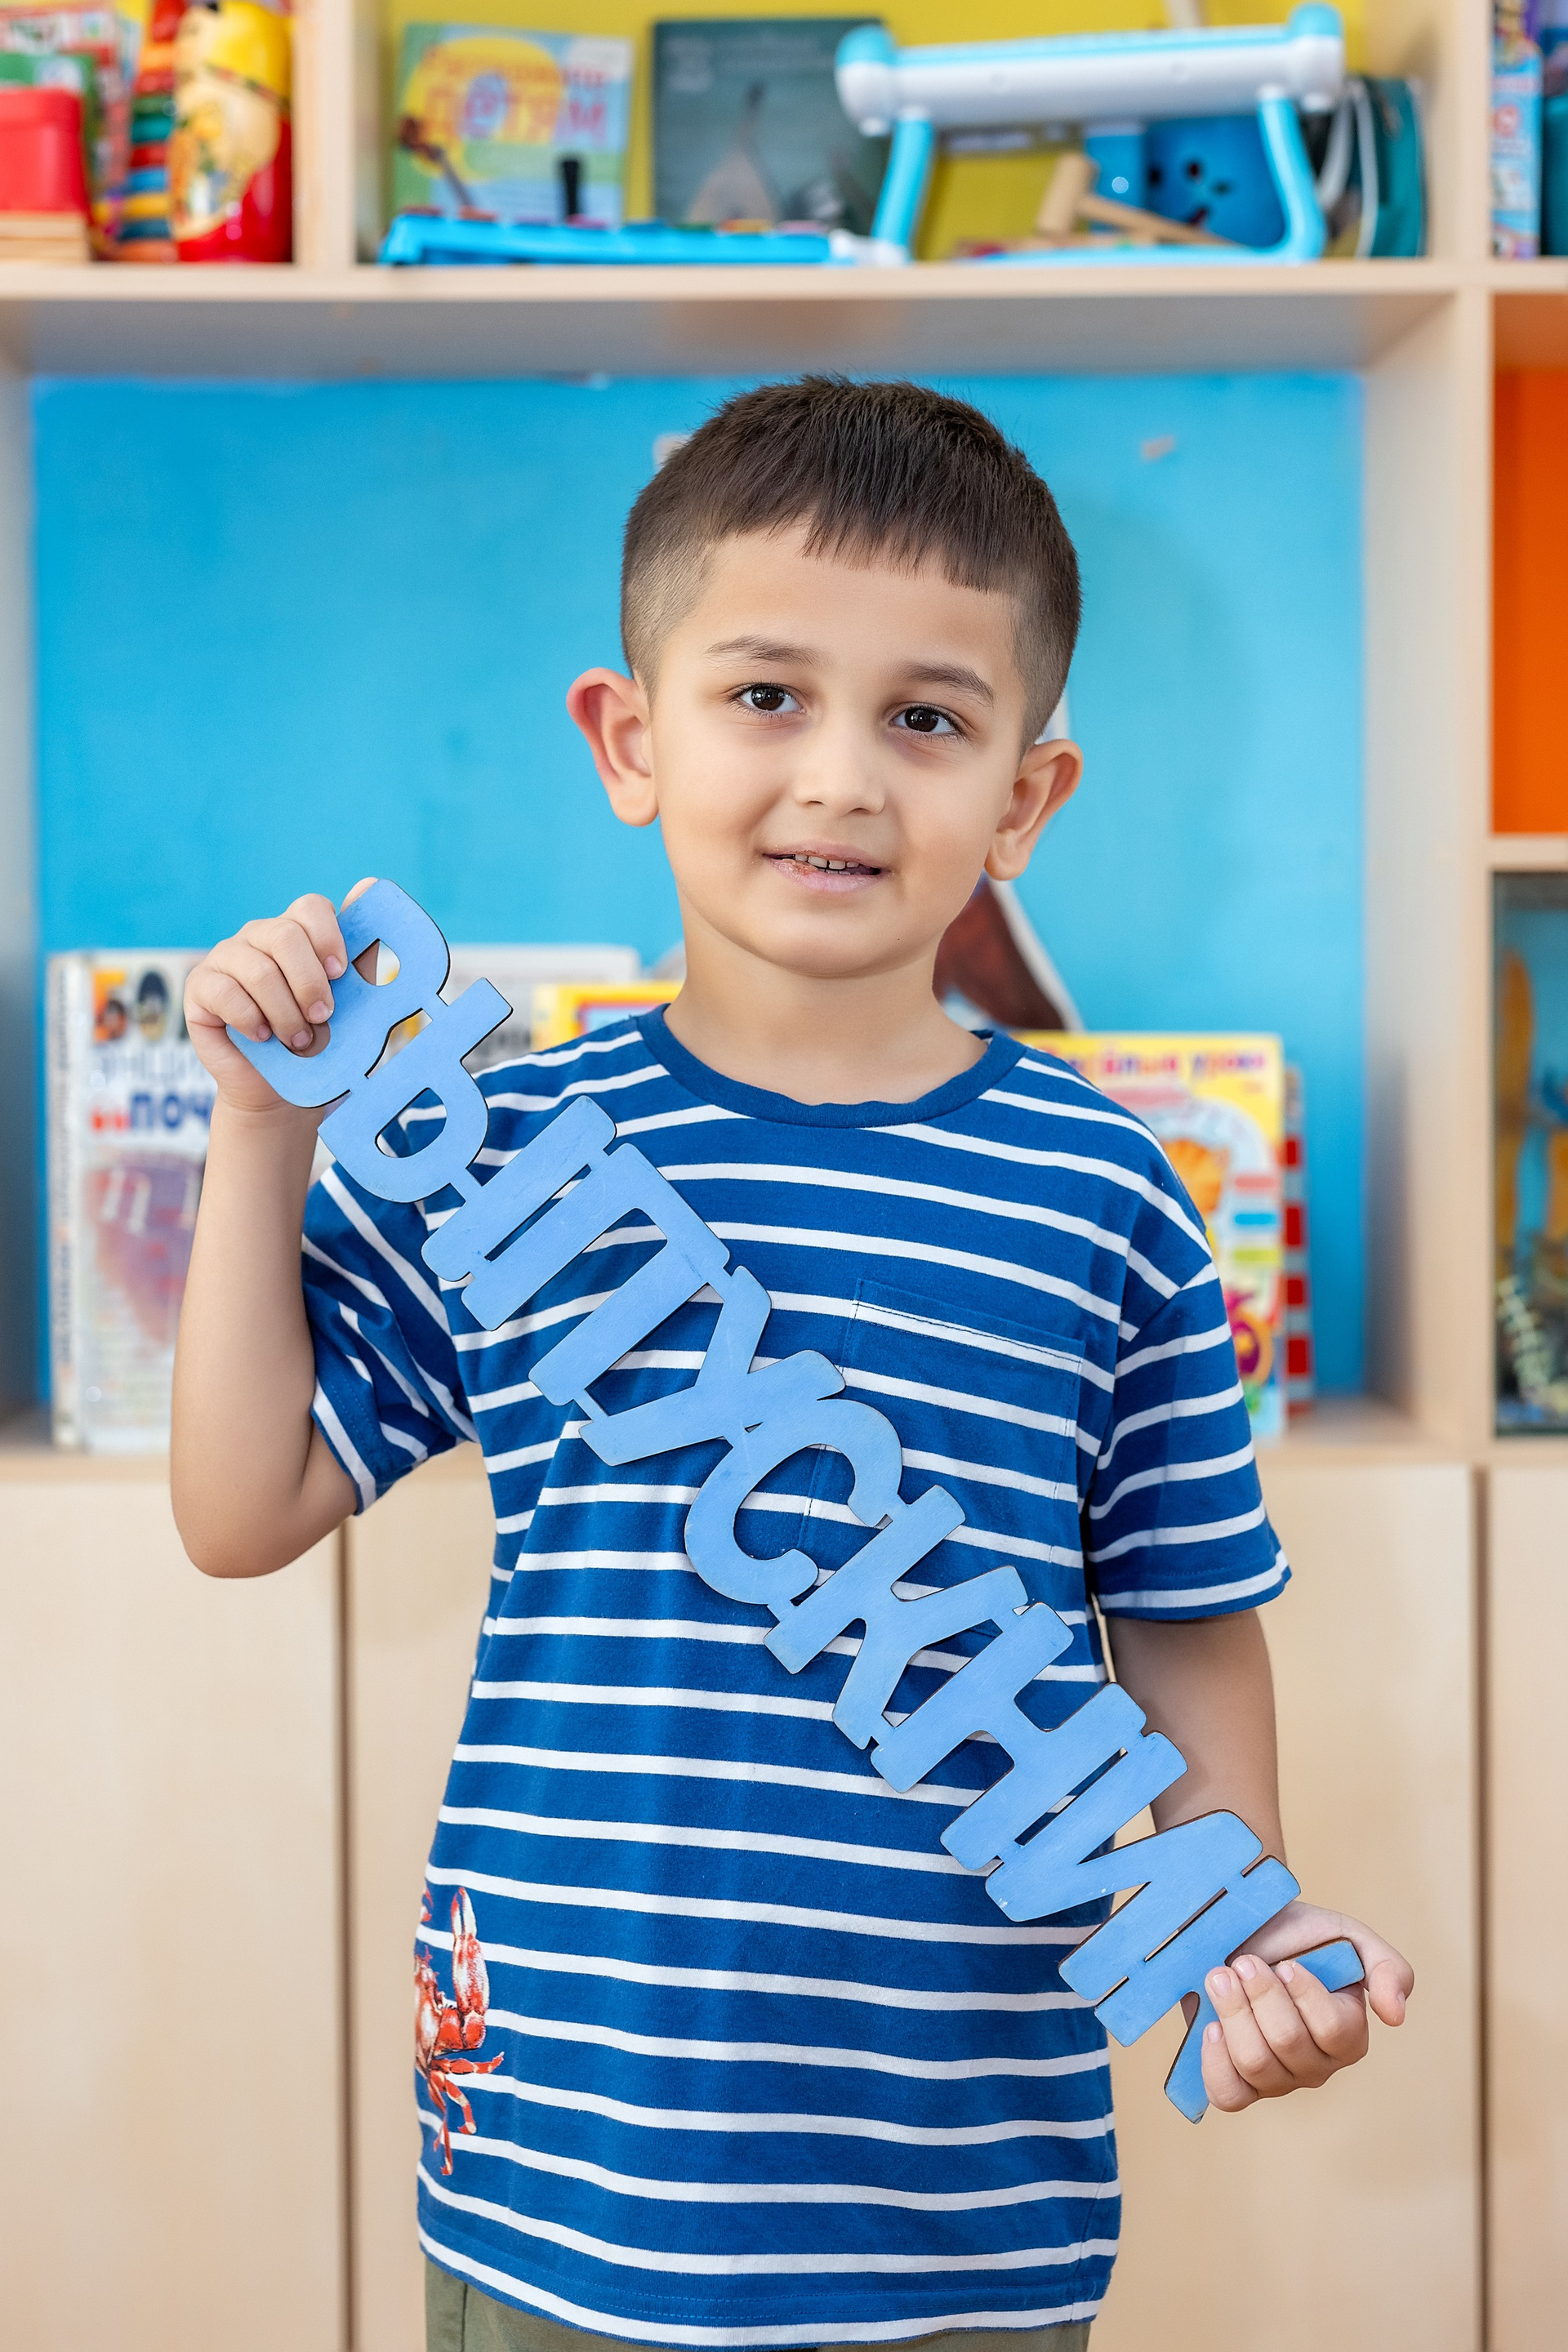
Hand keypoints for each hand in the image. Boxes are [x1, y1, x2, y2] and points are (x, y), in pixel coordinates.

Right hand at [184, 882, 372, 1117]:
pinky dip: (252, 1019)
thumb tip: (369, 885)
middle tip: (324, 1017)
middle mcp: (259, 937)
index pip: (310, 908)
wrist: (278, 1088)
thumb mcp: (348, 1004)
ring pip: (258, 969)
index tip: (341, 974)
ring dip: (285, 1012)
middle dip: (309, 982)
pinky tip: (263, 1038)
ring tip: (299, 1041)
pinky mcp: (201, 986)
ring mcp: (226, 957)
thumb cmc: (317, 1041)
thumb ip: (359, 955)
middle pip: (284, 936)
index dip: (328, 937)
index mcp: (297, 933)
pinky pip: (225, 991)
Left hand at [1197, 1895, 1412, 2112]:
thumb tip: (1396, 2016)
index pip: (1333, 2030)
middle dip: (1260, 1994)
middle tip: (1245, 1961)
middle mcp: (1317, 2066)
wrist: (1245, 1935)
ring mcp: (1277, 2080)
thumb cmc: (1299, 1938)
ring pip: (1255, 2065)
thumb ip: (1387, 1968)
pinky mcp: (1239, 2085)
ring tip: (1219, 1976)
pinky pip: (1229, 2094)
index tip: (1287, 1963)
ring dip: (1232, 2013)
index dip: (1305, 1996)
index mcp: (1349, 2036)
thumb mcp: (1349, 1936)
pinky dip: (1216, 2060)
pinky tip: (1212, 2025)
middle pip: (1287, 2043)